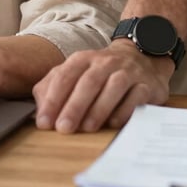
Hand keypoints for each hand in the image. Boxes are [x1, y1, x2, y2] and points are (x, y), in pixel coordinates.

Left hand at [32, 41, 172, 132]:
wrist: (141, 58)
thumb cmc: (100, 73)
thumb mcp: (75, 75)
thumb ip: (53, 89)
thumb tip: (40, 114)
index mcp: (83, 59)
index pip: (65, 75)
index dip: (53, 99)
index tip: (44, 123)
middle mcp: (105, 62)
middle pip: (88, 81)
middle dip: (74, 105)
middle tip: (63, 128)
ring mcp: (127, 72)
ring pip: (113, 86)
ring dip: (99, 108)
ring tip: (86, 128)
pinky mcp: (146, 84)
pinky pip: (136, 96)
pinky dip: (124, 110)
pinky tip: (113, 123)